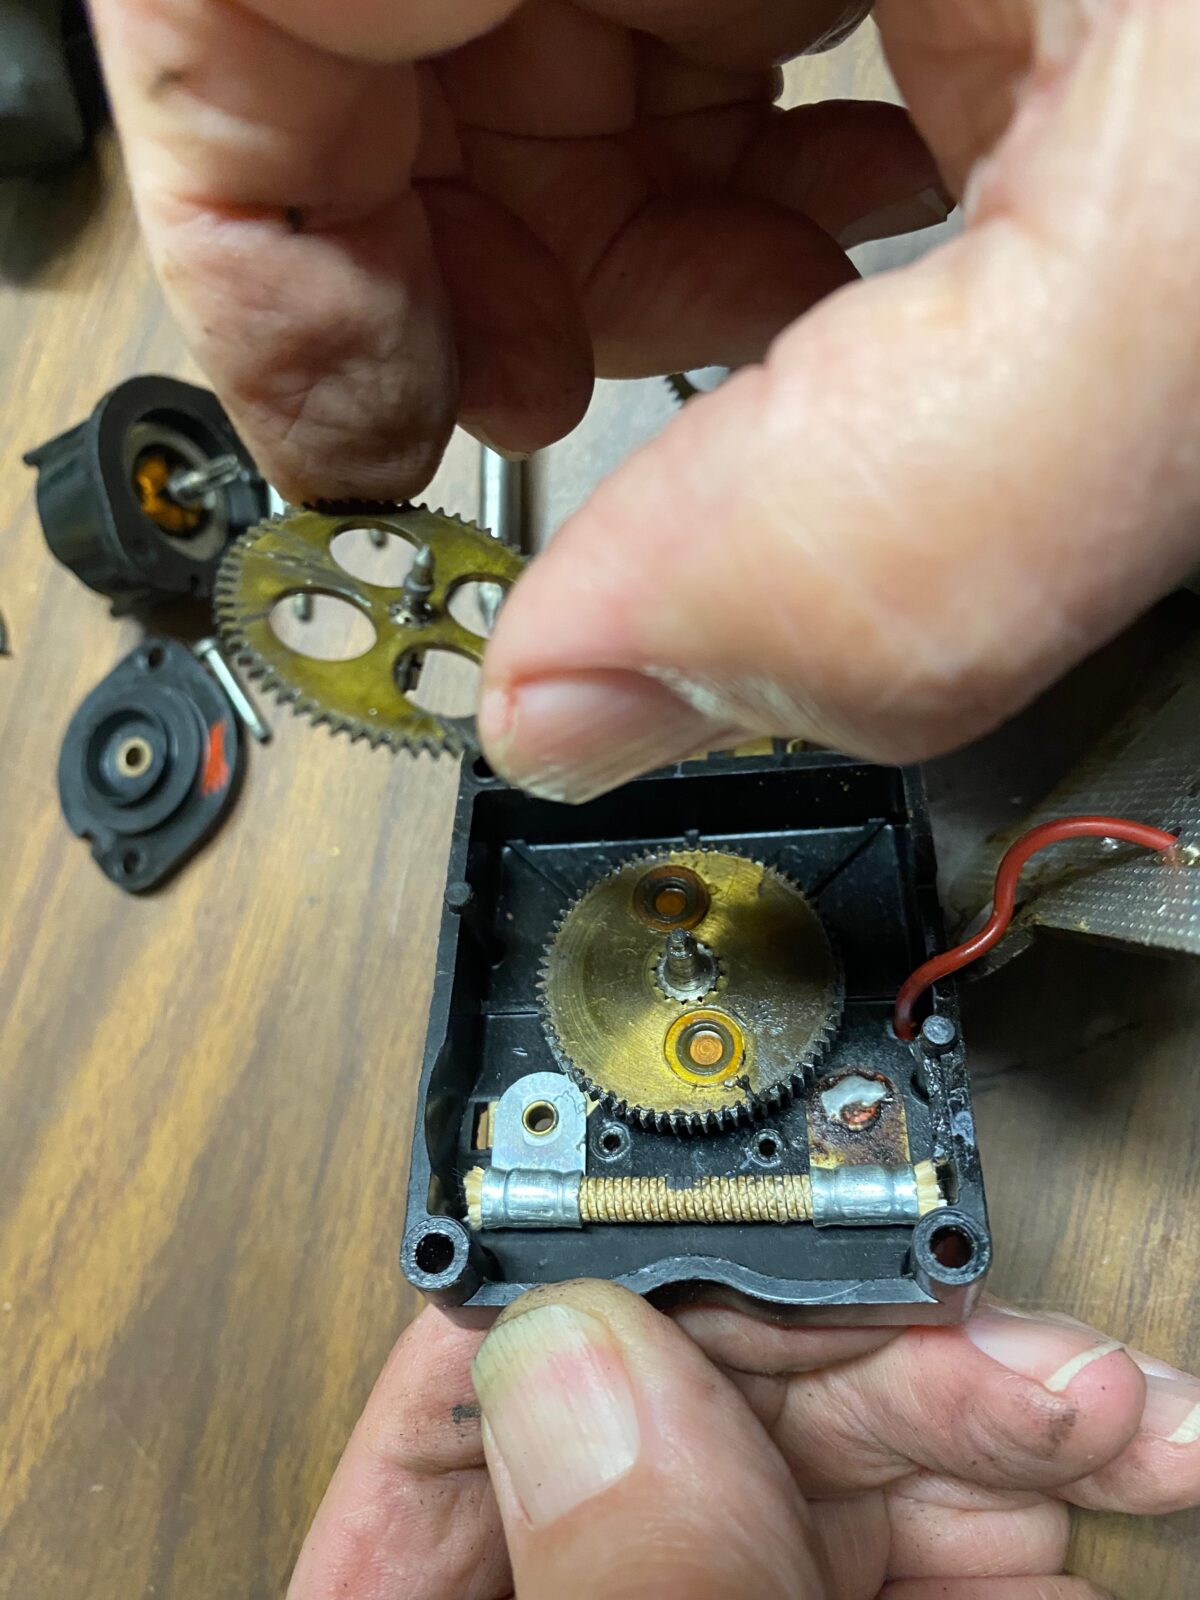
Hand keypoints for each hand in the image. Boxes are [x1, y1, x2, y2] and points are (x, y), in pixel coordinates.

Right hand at [89, 3, 1199, 796]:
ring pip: (531, 18)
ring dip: (610, 224)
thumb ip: (895, 523)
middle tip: (571, 427)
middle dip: (458, 266)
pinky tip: (858, 231)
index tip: (380, 439)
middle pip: (374, 22)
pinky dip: (726, 146)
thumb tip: (593, 712)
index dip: (258, 239)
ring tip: (762, 345)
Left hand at [288, 1281, 1199, 1598]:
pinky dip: (1011, 1517)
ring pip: (825, 1464)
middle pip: (689, 1406)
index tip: (758, 1251)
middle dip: (872, 1357)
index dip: (613, 1294)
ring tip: (1115, 1412)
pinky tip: (1101, 1481)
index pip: (473, 1401)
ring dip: (977, 1416)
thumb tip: (583, 1361)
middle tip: (1026, 1355)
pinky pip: (914, 1560)